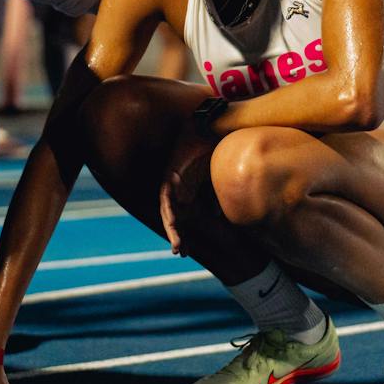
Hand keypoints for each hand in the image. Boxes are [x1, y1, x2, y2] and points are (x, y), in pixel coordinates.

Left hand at [159, 128, 213, 256]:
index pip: (185, 217)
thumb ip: (216, 197)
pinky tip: (173, 221)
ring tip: (176, 245)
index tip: (189, 252)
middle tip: (182, 253)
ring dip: (171, 227)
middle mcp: (178, 190)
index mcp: (188, 192)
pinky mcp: (170, 176)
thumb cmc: (215, 150)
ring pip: (167, 210)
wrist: (209, 130)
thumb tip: (217, 215)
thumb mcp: (217, 179)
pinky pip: (166, 196)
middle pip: (174, 217)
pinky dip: (169, 209)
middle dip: (178, 235)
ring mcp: (172, 183)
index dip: (185, 234)